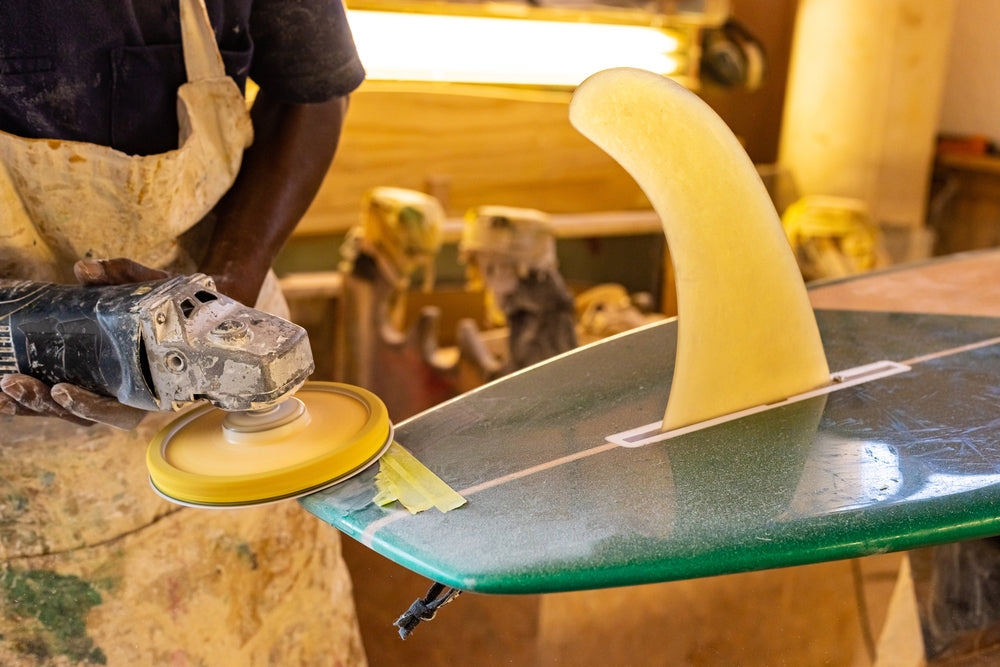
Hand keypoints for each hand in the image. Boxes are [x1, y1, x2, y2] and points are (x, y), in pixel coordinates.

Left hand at [0, 258, 168, 429]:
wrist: (193, 322)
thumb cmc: (177, 309)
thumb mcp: (161, 289)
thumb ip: (127, 275)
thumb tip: (85, 269)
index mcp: (151, 388)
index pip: (119, 412)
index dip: (90, 407)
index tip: (63, 389)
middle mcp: (125, 400)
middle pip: (80, 415)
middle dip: (43, 403)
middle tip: (15, 382)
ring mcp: (103, 396)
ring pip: (63, 412)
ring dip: (29, 404)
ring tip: (4, 385)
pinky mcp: (85, 387)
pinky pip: (54, 402)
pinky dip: (28, 399)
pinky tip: (2, 392)